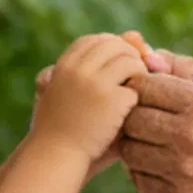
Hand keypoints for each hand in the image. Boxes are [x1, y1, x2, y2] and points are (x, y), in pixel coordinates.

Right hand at [29, 33, 147, 165]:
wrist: (55, 158)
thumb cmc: (63, 129)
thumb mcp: (70, 91)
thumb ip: (100, 65)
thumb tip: (137, 34)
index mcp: (64, 64)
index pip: (96, 40)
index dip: (111, 52)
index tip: (115, 72)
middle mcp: (79, 67)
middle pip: (117, 45)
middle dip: (129, 60)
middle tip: (131, 84)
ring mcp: (95, 83)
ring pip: (130, 61)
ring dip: (138, 77)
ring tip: (132, 98)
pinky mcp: (111, 101)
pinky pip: (136, 88)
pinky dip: (137, 101)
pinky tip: (130, 116)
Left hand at [118, 67, 192, 192]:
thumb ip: (190, 73)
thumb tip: (150, 56)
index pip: (144, 86)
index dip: (143, 86)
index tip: (151, 92)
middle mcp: (189, 139)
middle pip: (131, 119)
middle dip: (135, 114)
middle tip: (149, 117)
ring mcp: (184, 173)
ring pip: (131, 152)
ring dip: (137, 145)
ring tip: (155, 141)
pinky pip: (142, 183)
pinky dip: (144, 172)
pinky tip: (162, 165)